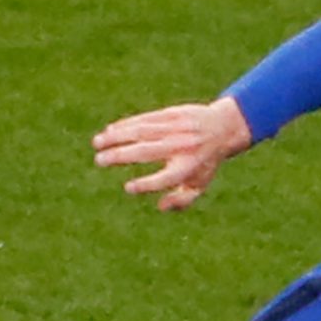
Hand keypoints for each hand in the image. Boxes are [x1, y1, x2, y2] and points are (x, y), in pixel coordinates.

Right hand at [93, 96, 253, 210]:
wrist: (223, 127)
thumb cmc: (205, 162)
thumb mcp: (199, 185)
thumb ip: (181, 201)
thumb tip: (160, 206)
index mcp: (187, 168)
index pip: (164, 179)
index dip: (146, 184)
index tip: (128, 187)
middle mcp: (181, 148)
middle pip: (146, 152)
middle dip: (121, 156)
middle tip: (99, 161)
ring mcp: (176, 129)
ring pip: (142, 131)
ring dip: (117, 136)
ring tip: (97, 142)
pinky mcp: (171, 114)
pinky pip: (145, 118)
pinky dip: (126, 124)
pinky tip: (110, 129)